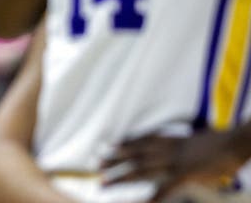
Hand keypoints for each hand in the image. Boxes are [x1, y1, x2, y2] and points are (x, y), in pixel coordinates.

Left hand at [101, 130, 242, 201]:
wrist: (235, 143)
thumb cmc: (223, 141)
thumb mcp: (200, 137)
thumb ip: (187, 141)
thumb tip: (187, 141)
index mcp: (173, 140)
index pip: (143, 141)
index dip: (125, 144)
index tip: (110, 146)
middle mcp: (168, 149)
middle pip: (136, 155)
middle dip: (116, 160)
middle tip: (98, 165)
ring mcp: (175, 162)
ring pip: (141, 170)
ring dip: (121, 177)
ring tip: (104, 182)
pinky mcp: (184, 175)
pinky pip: (164, 188)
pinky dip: (152, 197)